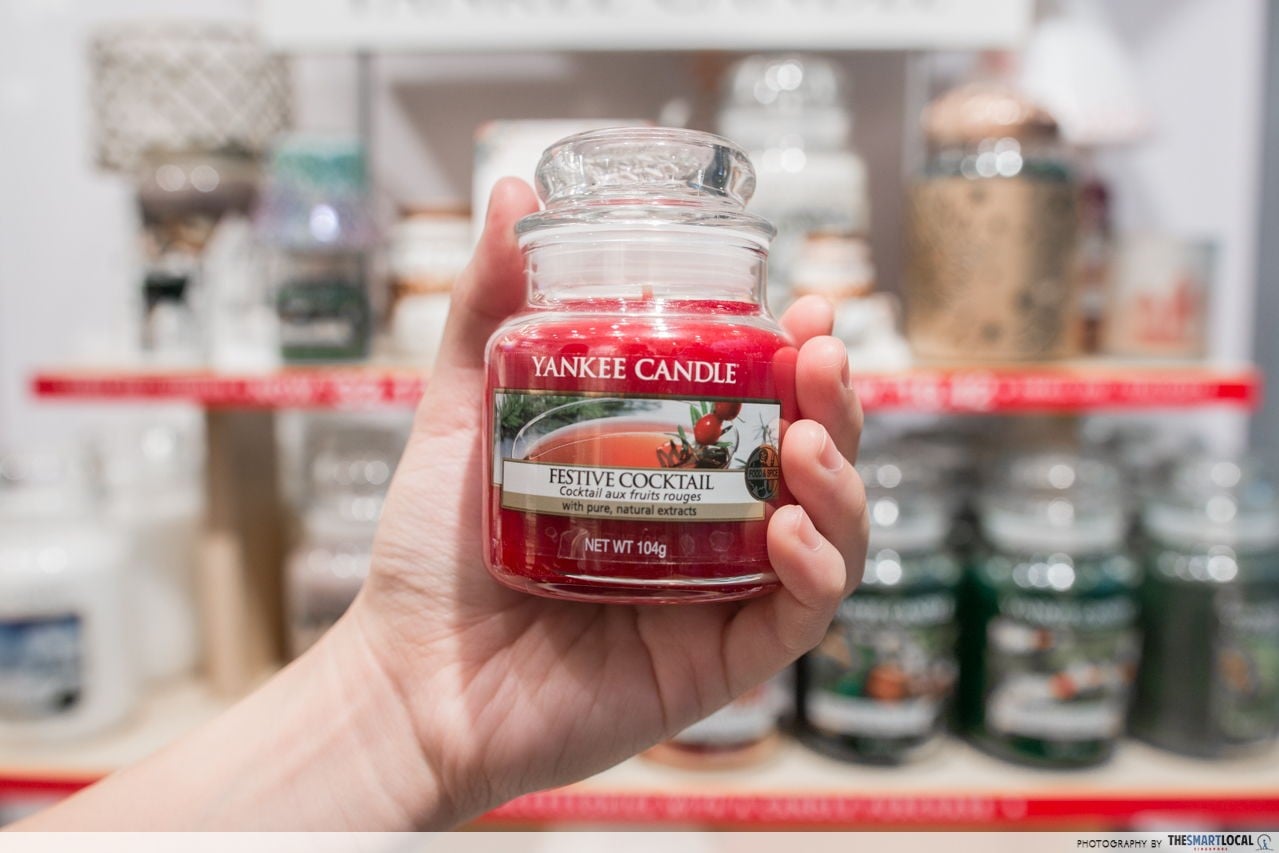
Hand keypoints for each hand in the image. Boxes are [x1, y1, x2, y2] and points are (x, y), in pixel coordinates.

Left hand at [344, 178, 868, 824]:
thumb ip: (489, 308)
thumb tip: (513, 193)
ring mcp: (718, 595)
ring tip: (809, 438)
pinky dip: (815, 568)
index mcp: (666, 468)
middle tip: (818, 357)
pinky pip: (797, 618)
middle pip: (812, 460)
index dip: (799, 357)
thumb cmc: (435, 551)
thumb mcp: (463, 411)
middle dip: (835, 404)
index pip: (761, 405)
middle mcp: (706, 527)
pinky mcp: (717, 662)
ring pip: (830, 534)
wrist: (407, 676)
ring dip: (842, 479)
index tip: (804, 310)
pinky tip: (790, 526)